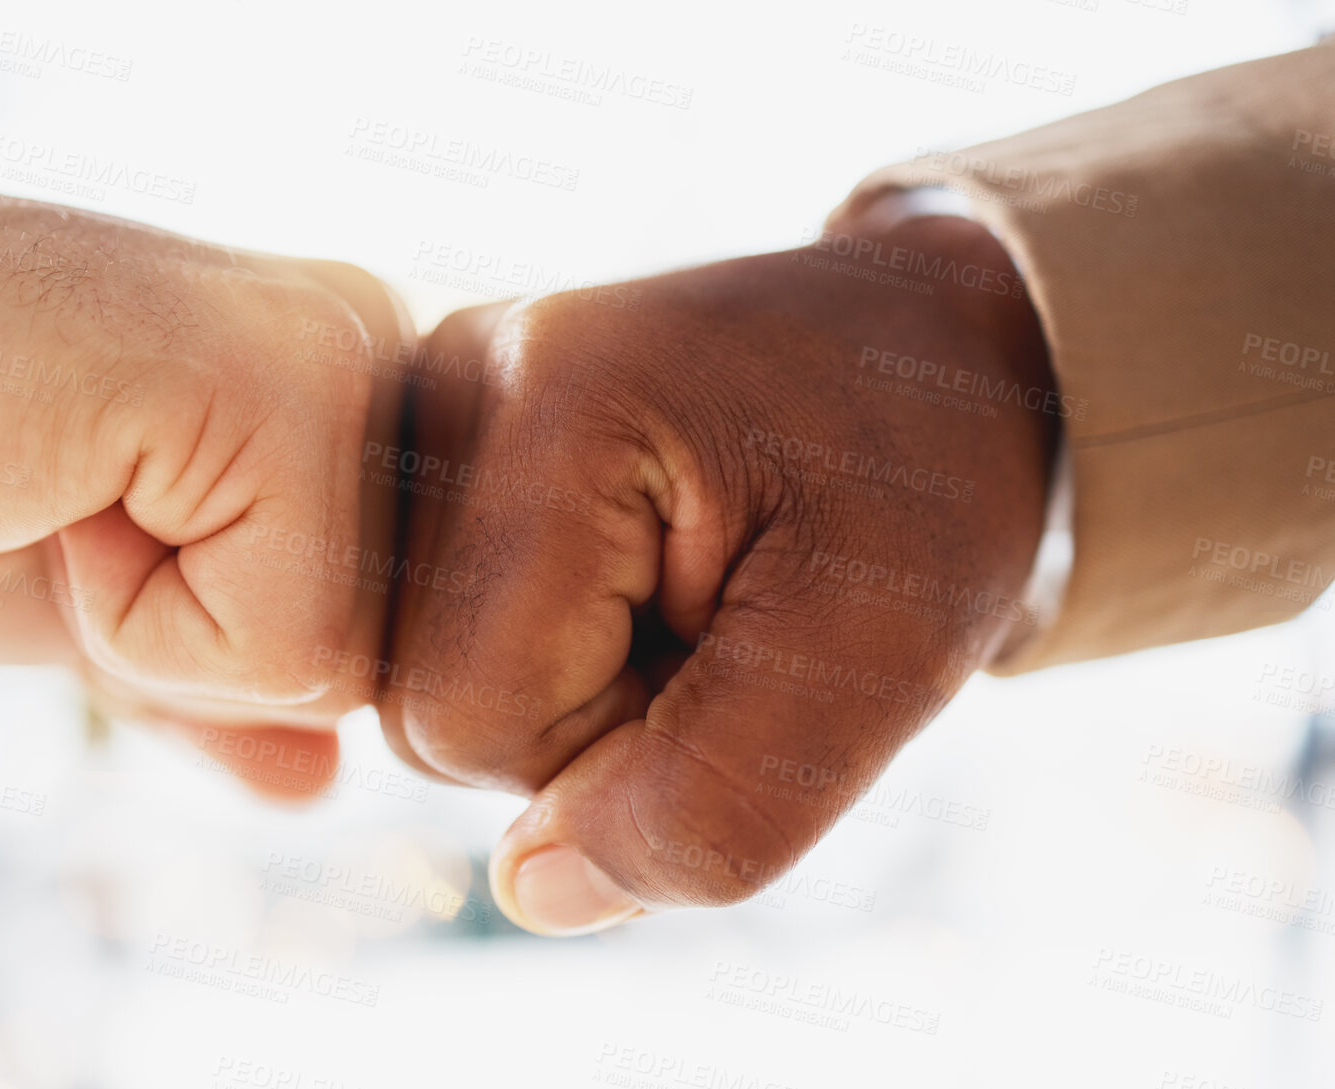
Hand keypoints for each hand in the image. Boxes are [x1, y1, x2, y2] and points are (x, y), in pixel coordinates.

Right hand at [0, 108, 409, 747]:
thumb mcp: (100, 611)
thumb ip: (223, 692)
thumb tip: (319, 788)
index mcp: (356, 386)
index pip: (372, 646)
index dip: (212, 651)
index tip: (96, 516)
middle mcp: (379, 346)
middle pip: (369, 663)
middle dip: (195, 648)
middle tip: (72, 501)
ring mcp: (339, 351)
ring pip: (333, 665)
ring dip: (156, 633)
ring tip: (66, 487)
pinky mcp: (272, 380)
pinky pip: (274, 641)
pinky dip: (132, 620)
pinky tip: (56, 484)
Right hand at [380, 214, 1056, 932]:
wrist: (938, 352)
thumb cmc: (925, 492)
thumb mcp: (878, 665)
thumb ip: (712, 810)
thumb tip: (524, 894)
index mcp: (554, 403)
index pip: (469, 720)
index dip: (619, 747)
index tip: (742, 646)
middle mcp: (451, 378)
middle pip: (422, 707)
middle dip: (582, 721)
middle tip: (722, 621)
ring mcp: (427, 399)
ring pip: (415, 678)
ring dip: (559, 689)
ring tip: (681, 592)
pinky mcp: (434, 433)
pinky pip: (429, 630)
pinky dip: (532, 649)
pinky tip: (622, 578)